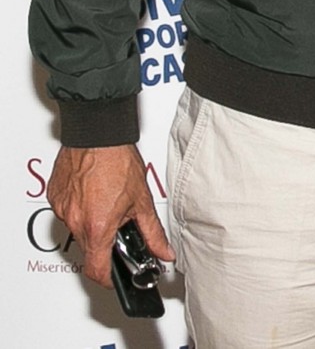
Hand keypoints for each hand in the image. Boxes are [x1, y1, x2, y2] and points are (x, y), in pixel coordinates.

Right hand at [47, 144, 174, 286]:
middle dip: (105, 239)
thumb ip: (152, 232)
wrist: (98, 132)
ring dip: (92, 220)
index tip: (115, 275)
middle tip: (119, 221)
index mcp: (98, 227)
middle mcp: (76, 221)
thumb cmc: (118, 159)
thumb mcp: (141, 199)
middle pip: (90, 246)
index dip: (108, 278)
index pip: (96, 271)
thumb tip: (164, 252)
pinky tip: (93, 190)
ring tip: (106, 198)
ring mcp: (63, 208)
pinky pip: (68, 210)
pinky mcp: (55, 195)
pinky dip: (80, 206)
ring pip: (78, 227)